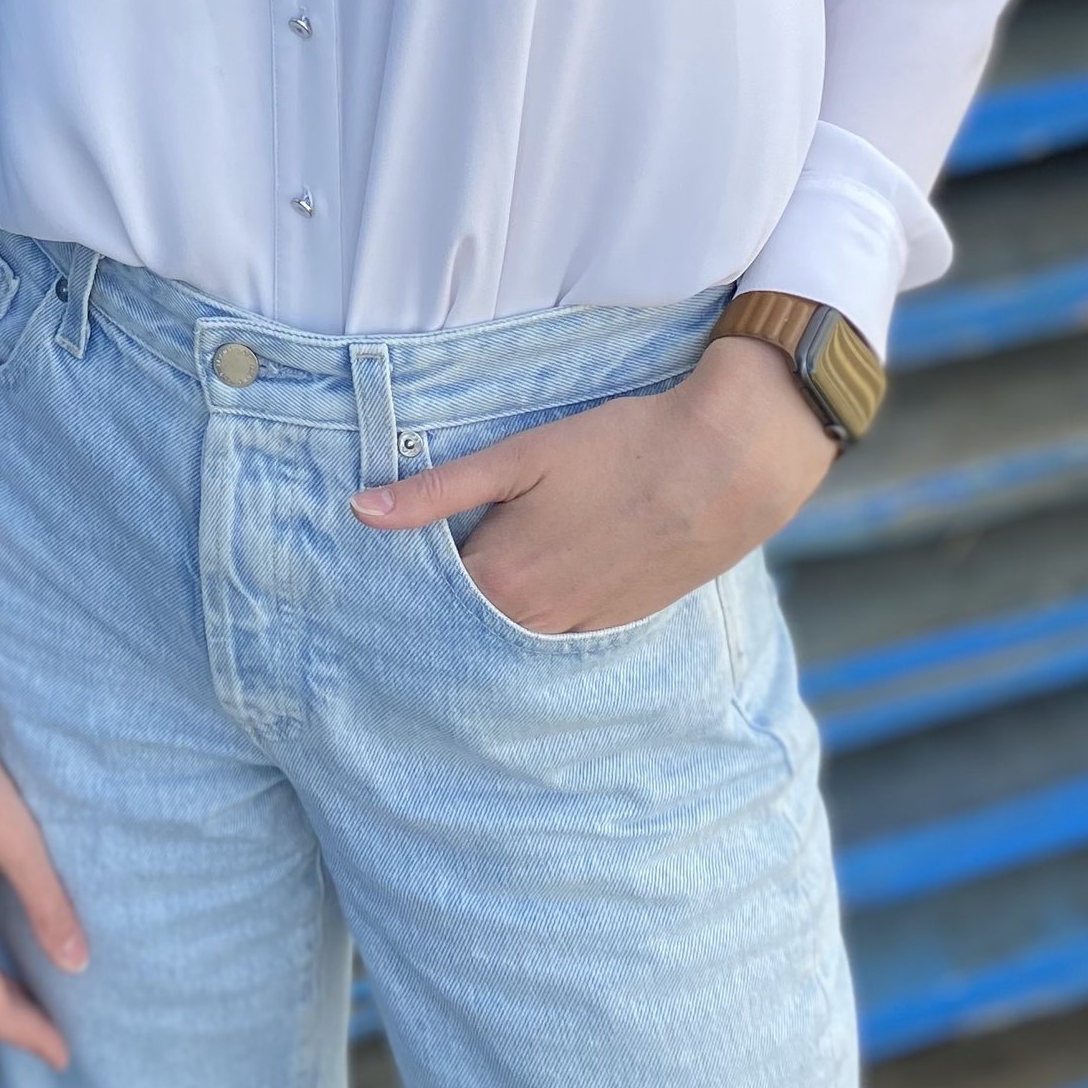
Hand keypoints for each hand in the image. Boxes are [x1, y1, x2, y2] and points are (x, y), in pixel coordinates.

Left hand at [348, 333, 841, 636]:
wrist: (727, 465)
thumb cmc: (620, 449)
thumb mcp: (518, 457)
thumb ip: (436, 491)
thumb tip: (360, 511)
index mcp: (501, 581)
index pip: (426, 596)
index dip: (404, 575)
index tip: (376, 564)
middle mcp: (537, 622)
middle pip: (466, 624)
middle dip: (440, 603)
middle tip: (411, 576)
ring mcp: (582, 631)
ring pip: (514, 637)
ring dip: (490, 617)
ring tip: (474, 580)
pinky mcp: (619, 625)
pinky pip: (561, 639)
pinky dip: (537, 623)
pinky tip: (534, 591)